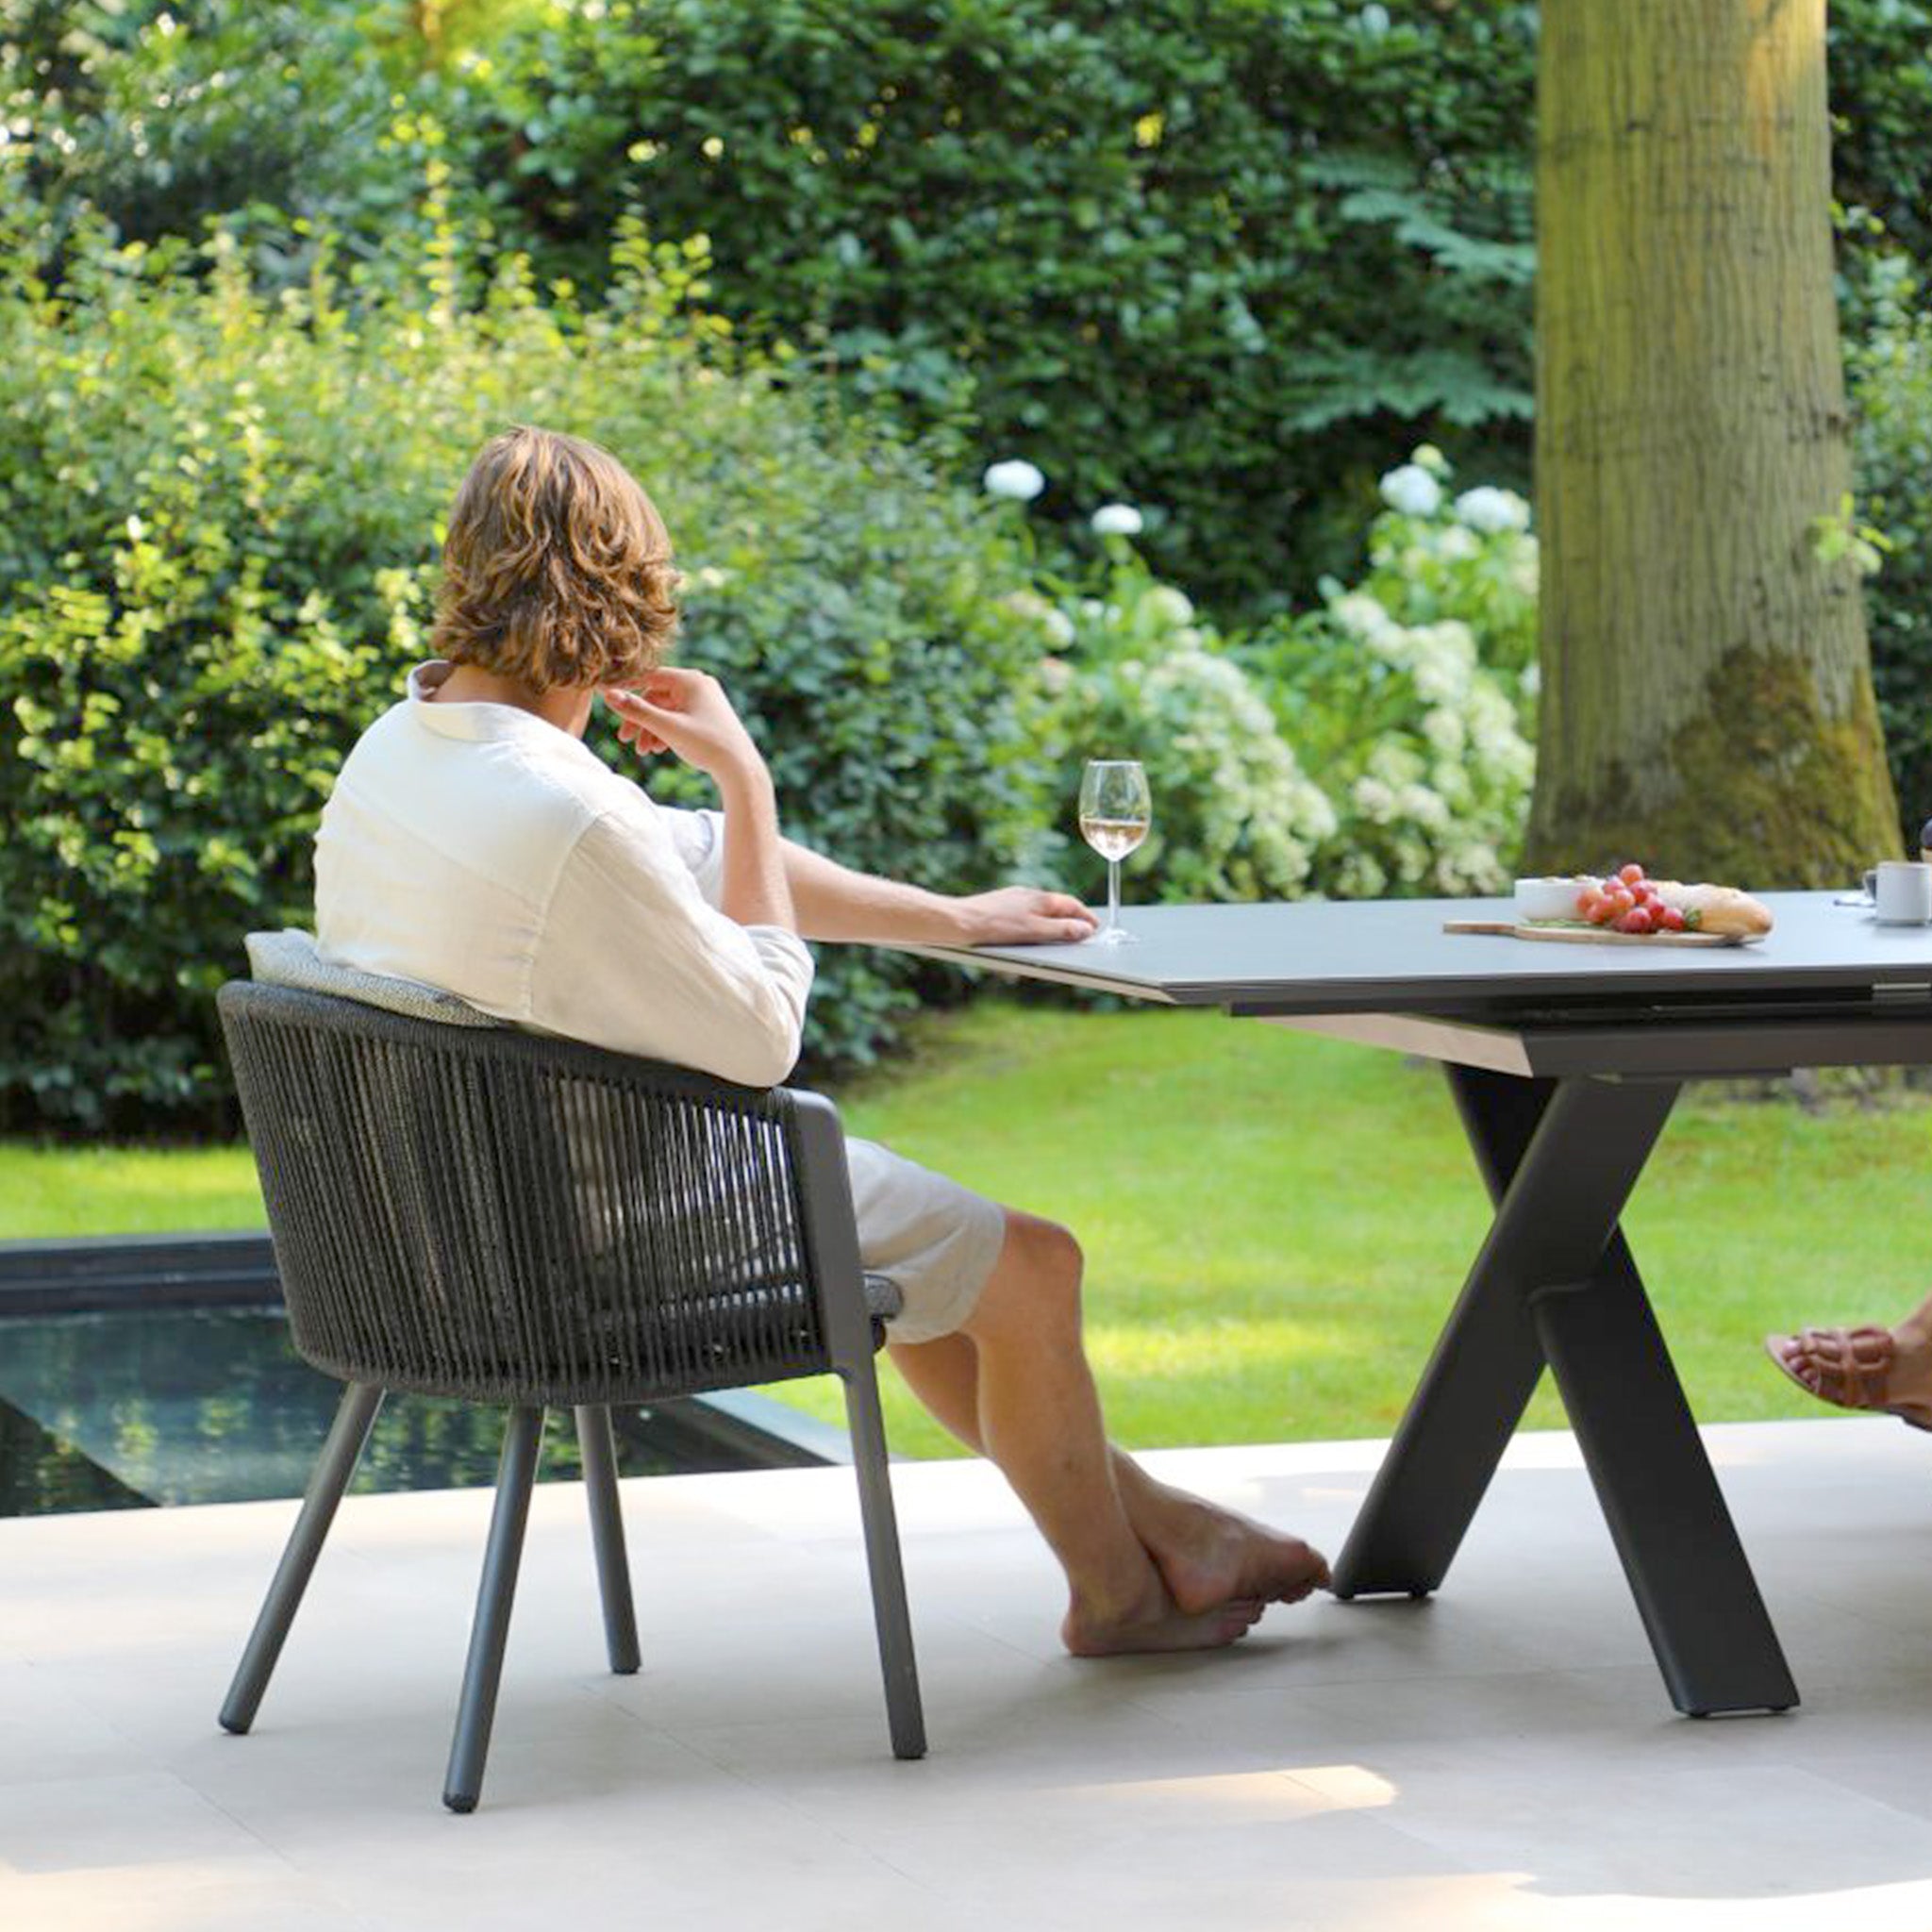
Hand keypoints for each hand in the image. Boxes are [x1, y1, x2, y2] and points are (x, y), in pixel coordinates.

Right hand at [602, 669, 764, 788]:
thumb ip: (637, 711)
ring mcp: (705, 700)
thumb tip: (608, 695)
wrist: (741, 769)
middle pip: (656, 696)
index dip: (625, 687)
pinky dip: (665, 731)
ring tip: (643, 751)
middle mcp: (699, 685)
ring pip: (666, 710)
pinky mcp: (707, 716)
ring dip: (651, 728)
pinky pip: (678, 718)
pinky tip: (659, 749)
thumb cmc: (707, 745)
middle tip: (624, 739)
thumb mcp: (667, 728)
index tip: (605, 697)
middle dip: (639, 718)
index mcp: (691, 680)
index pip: (649, 676)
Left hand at [957, 886, 1096, 945]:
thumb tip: (1086, 929)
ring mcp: (1014, 899)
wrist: (960, 921)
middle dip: (1072, 918)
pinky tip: (1031, 931)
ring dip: (1055, 920)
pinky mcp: (1001, 906)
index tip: (1095, 927)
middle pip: (1058, 905)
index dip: (1086, 917)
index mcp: (1041, 899)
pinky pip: (1026, 913)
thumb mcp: (1034, 931)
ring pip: (1041, 909)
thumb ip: (1062, 930)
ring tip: (1062, 933)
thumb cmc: (996, 926)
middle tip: (1082, 932)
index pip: (1072, 904)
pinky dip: (1037, 921)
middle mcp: (1029, 895)